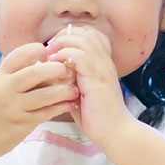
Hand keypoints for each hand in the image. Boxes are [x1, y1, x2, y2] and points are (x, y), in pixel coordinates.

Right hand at [0, 42, 76, 161]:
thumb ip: (15, 76)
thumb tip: (44, 63)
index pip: (19, 54)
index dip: (37, 50)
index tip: (48, 54)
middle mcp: (5, 89)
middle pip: (36, 72)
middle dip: (57, 69)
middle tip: (68, 71)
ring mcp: (13, 108)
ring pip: (45, 95)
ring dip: (64, 91)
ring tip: (74, 90)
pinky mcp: (20, 125)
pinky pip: (46, 113)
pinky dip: (60, 107)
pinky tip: (68, 105)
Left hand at [45, 24, 133, 145]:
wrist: (114, 132)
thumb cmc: (96, 116)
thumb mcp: (81, 91)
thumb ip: (72, 77)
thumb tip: (52, 68)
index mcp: (103, 63)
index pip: (91, 34)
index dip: (72, 35)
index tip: (56, 47)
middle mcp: (105, 62)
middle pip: (87, 32)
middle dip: (64, 36)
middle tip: (50, 48)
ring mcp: (103, 69)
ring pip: (83, 40)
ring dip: (63, 44)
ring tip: (50, 54)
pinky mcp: (97, 79)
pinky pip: (80, 56)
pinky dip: (65, 55)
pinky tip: (55, 64)